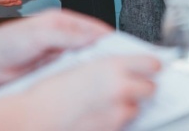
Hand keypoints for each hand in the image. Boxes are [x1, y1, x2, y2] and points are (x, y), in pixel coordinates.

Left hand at [0, 10, 114, 88]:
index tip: (128, 51)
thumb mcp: (39, 35)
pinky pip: (73, 74)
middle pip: (93, 45)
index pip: (94, 28)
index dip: (110, 38)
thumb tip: (94, 39)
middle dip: (107, 55)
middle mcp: (63, 36)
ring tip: (113, 80)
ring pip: (85, 61)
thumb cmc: (5, 43)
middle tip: (124, 69)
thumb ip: (67, 35)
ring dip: (96, 68)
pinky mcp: (53, 71)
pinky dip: (83, 79)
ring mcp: (58, 54)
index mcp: (62, 20)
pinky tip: (92, 87)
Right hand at [17, 54, 159, 130]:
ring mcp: (117, 113)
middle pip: (150, 88)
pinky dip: (115, 121)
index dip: (152, 66)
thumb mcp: (81, 67)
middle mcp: (120, 88)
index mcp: (112, 66)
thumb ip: (108, 67)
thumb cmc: (51, 93)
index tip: (153, 67)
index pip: (152, 63)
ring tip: (105, 104)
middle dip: (142, 88)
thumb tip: (125, 68)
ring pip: (136, 109)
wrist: (35, 118)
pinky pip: (122, 125)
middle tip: (130, 87)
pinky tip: (98, 116)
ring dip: (127, 107)